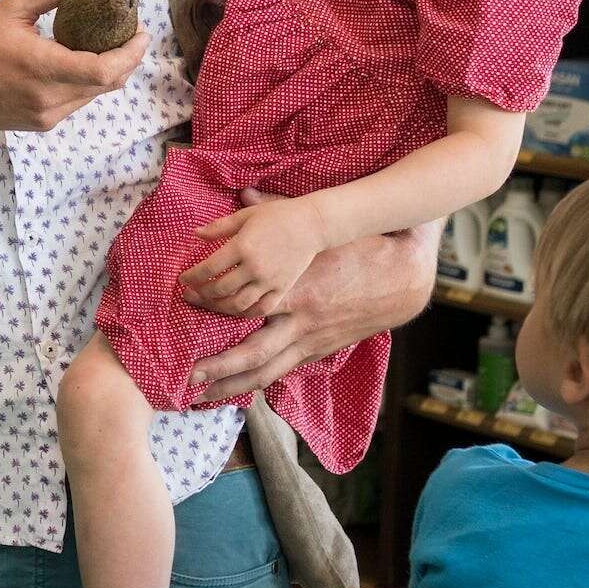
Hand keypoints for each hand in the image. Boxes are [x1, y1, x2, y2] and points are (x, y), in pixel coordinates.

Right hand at [0, 0, 146, 139]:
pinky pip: (77, 101)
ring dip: (109, 70)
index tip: (141, 31)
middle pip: (108, 83)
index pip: (104, 70)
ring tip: (108, 42)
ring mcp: (46, 115)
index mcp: (41, 67)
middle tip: (130, 31)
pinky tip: (79, 60)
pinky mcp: (42, 123)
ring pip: (95, 94)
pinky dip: (87, 81)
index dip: (131, 53)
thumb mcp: (9, 9)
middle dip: (127, 57)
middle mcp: (48, 98)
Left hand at [182, 197, 324, 318]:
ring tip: (209, 302)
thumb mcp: (245, 215)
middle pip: (219, 289)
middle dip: (201, 293)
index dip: (191, 276)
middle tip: (190, 293)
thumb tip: (196, 234)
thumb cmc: (277, 215)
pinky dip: (245, 313)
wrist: (312, 225)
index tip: (183, 278)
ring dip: (219, 306)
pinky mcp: (282, 288)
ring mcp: (269, 281)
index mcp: (242, 247)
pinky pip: (261, 308)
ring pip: (238, 304)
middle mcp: (254, 267)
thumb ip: (219, 227)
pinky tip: (235, 309)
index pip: (208, 268)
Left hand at [189, 210, 439, 402]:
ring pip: (267, 371)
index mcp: (296, 289)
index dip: (211, 307)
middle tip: (187, 376)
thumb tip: (243, 192)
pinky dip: (258, 381)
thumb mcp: (319, 232)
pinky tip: (236, 387)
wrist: (404, 278)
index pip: (244, 305)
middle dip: (218, 367)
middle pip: (252, 352)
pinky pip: (283, 371)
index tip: (184, 302)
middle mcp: (302, 322)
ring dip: (232, 385)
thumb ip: (276, 213)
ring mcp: (312, 341)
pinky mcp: (320, 351)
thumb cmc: (359, 249)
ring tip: (202, 395)